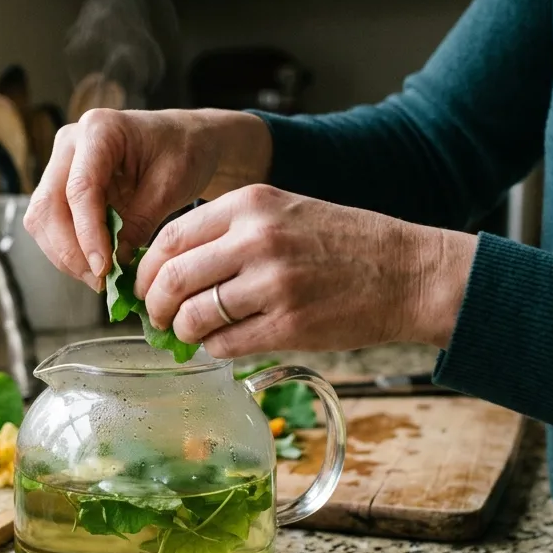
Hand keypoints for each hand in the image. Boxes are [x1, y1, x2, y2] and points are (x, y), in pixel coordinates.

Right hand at [23, 108, 271, 289]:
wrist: (185, 141)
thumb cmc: (184, 152)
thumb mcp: (172, 185)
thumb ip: (141, 221)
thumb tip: (116, 261)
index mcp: (100, 129)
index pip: (80, 188)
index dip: (87, 233)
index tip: (103, 268)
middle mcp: (70, 143)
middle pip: (48, 205)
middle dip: (69, 250)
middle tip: (99, 281)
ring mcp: (61, 164)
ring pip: (41, 218)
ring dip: (65, 255)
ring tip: (98, 279)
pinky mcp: (61, 186)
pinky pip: (51, 224)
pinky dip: (68, 249)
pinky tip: (94, 265)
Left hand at [133, 185, 476, 356]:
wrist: (408, 272)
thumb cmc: (344, 244)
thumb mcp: (284, 212)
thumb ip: (229, 232)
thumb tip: (171, 268)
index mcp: (250, 204)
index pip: (170, 237)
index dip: (146, 269)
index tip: (144, 287)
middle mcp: (257, 239)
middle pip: (172, 279)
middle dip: (154, 306)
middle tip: (158, 319)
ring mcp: (273, 283)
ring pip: (193, 316)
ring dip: (183, 332)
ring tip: (193, 334)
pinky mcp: (289, 325)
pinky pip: (225, 344)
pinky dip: (214, 349)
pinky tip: (225, 343)